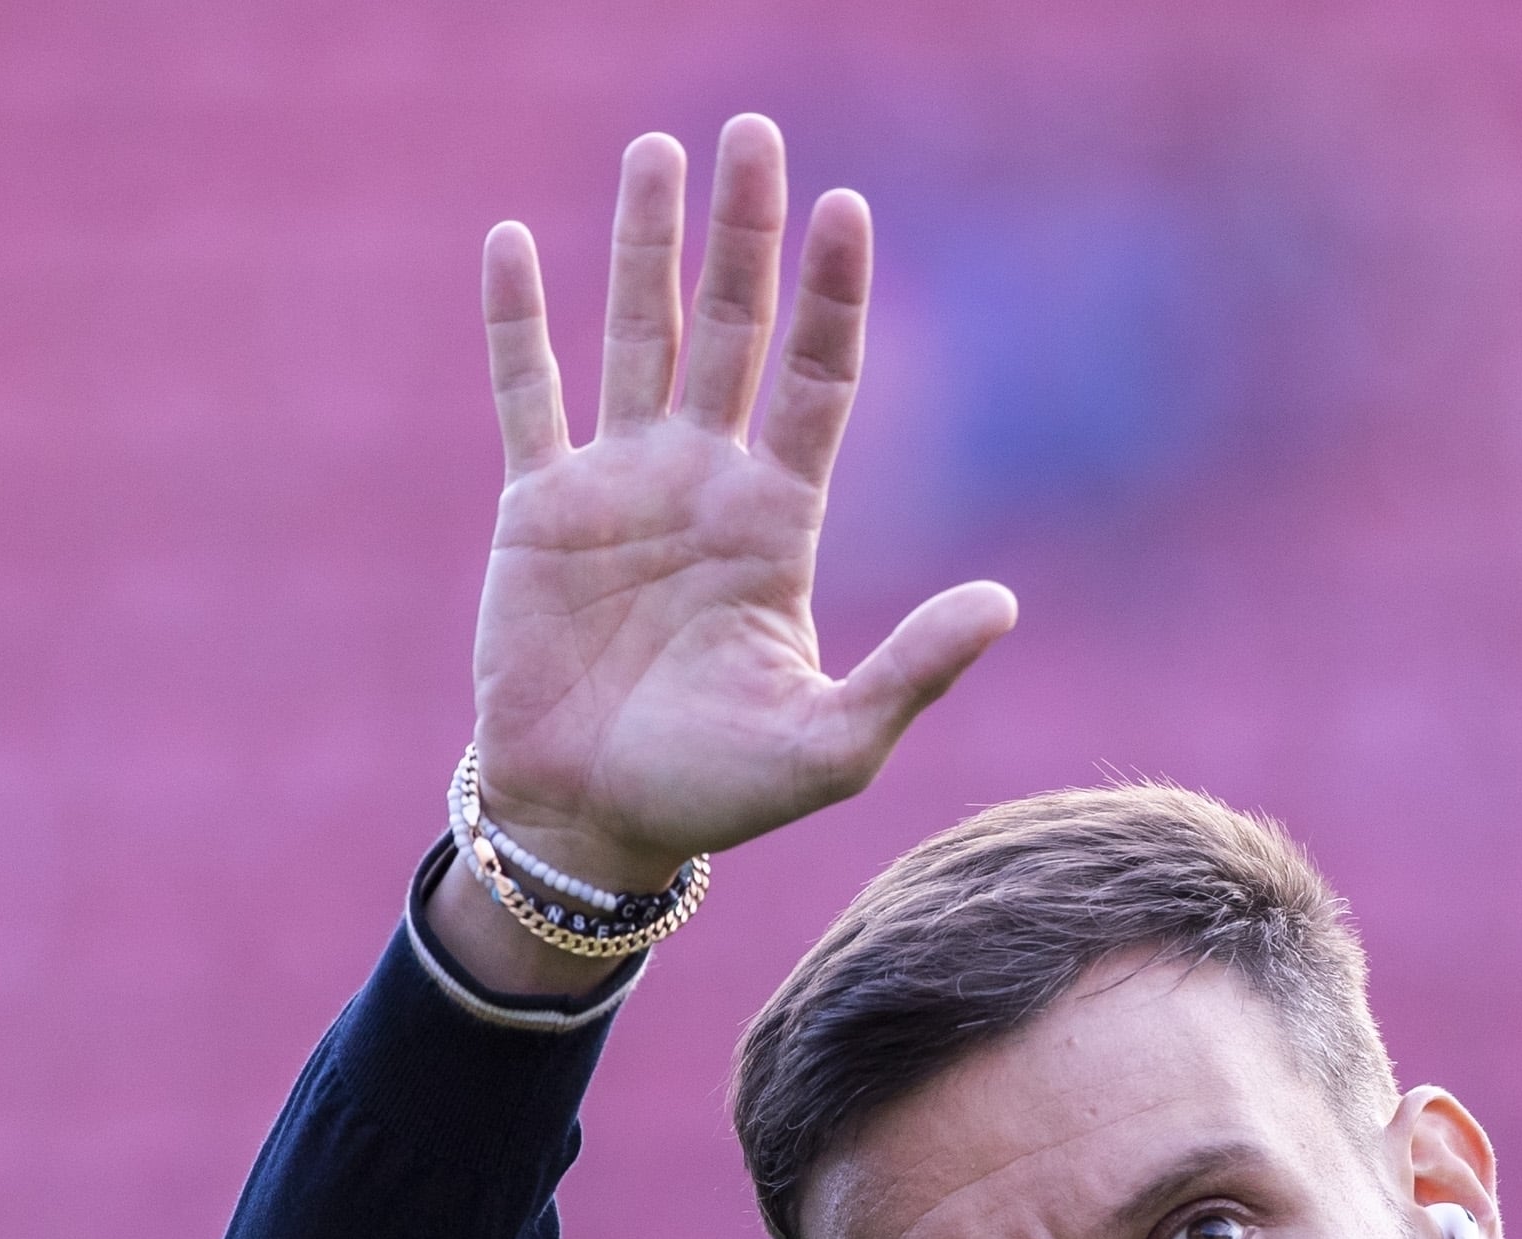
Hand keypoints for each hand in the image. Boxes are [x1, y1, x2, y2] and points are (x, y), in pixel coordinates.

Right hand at [467, 116, 1016, 899]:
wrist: (593, 821)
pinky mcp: (536, 508)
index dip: (830, 297)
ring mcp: (619, 485)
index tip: (847, 209)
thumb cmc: (717, 791)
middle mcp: (703, 481)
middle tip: (755, 134)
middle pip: (731, 330)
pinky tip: (516, 243)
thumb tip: (1005, 603)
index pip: (815, 380)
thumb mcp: (833, 742)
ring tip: (657, 149)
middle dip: (745, 234)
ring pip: (636, 335)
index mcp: (778, 521)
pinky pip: (527, 395)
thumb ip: (914, 669)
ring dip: (645, 245)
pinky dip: (520, 321)